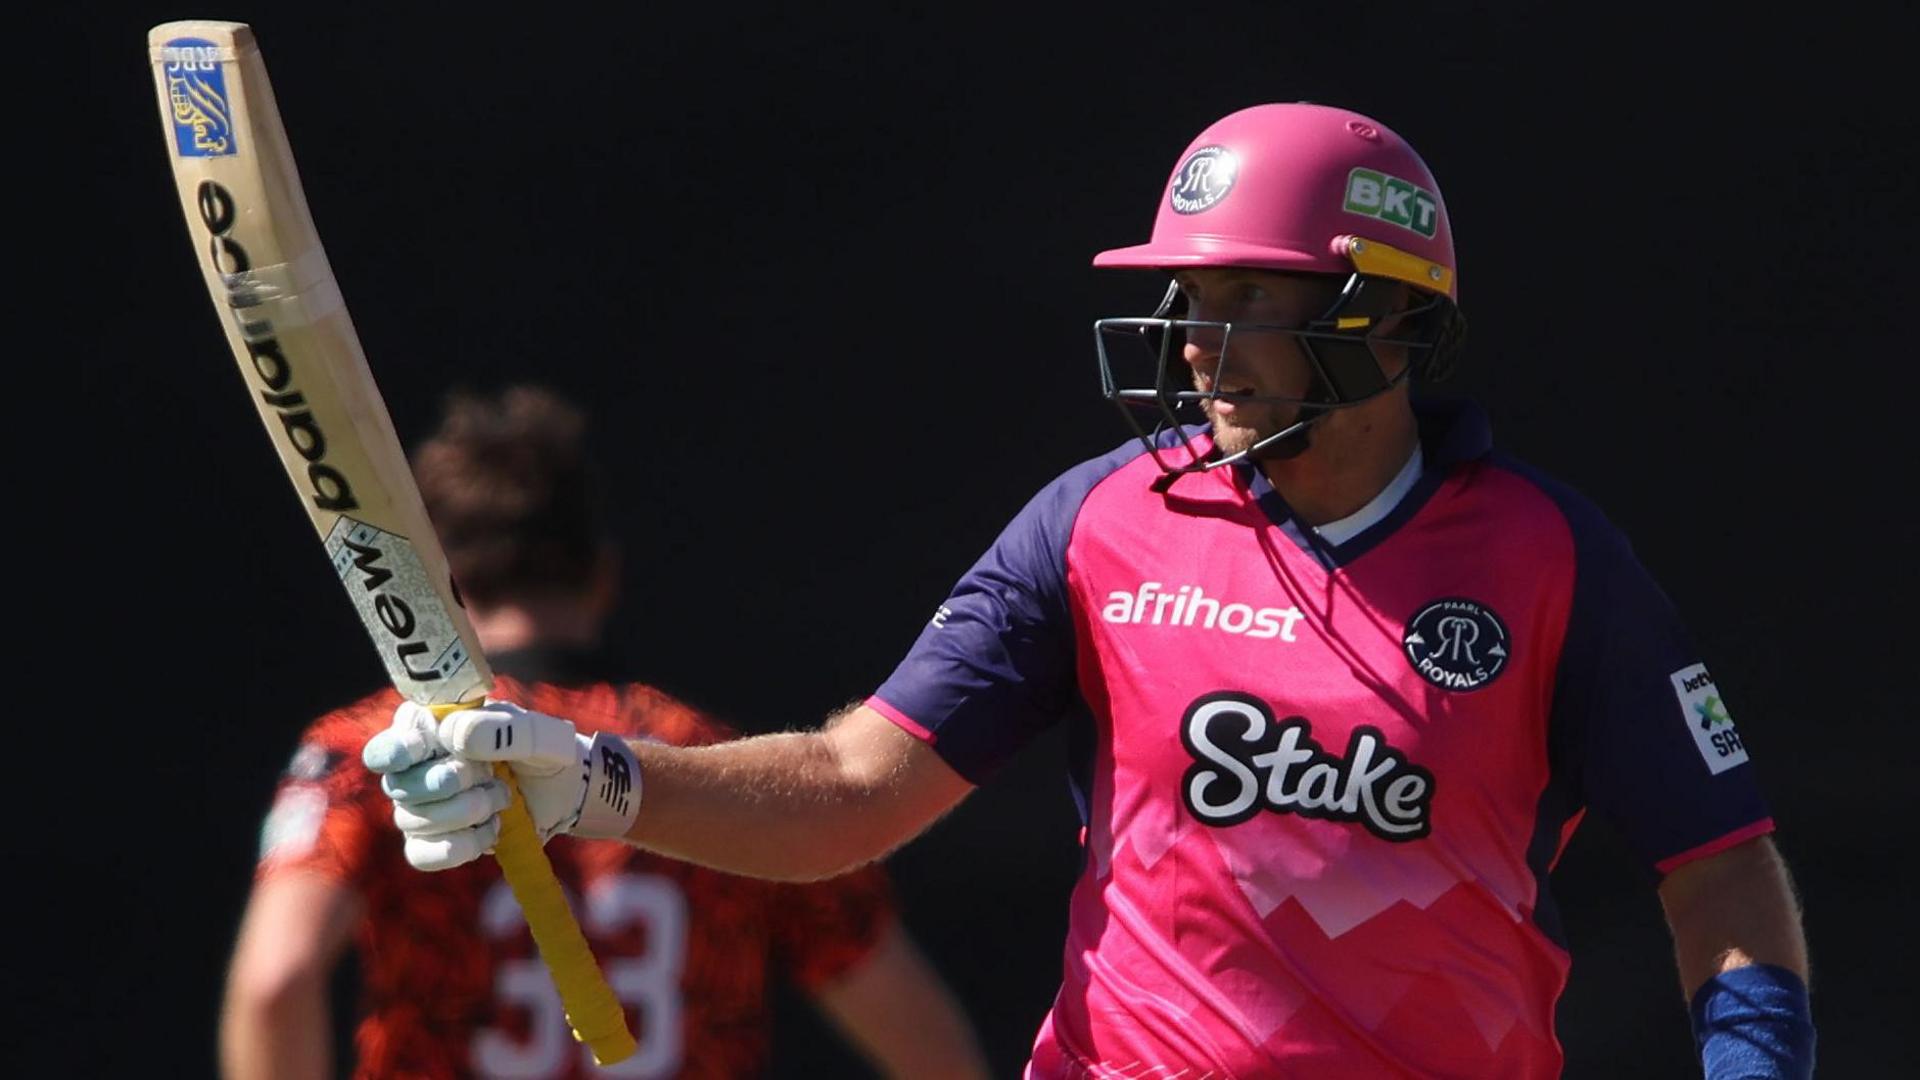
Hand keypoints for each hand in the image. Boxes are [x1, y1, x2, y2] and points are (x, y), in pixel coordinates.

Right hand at [362, 700, 641, 870]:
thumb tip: (452, 737)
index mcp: (429, 730)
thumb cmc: (545, 749)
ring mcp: (420, 807)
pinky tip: (491, 830)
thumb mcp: (537, 733)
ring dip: (465, 811)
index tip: (424, 748)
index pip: (386, 746)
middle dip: (450, 782)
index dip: (396, 751)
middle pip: (400, 786)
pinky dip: (459, 846)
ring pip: (412, 821)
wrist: (566, 790)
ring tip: (502, 798)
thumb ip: (500, 729)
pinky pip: (421, 854)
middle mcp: (415, 769)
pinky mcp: (435, 841)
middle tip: (490, 774)